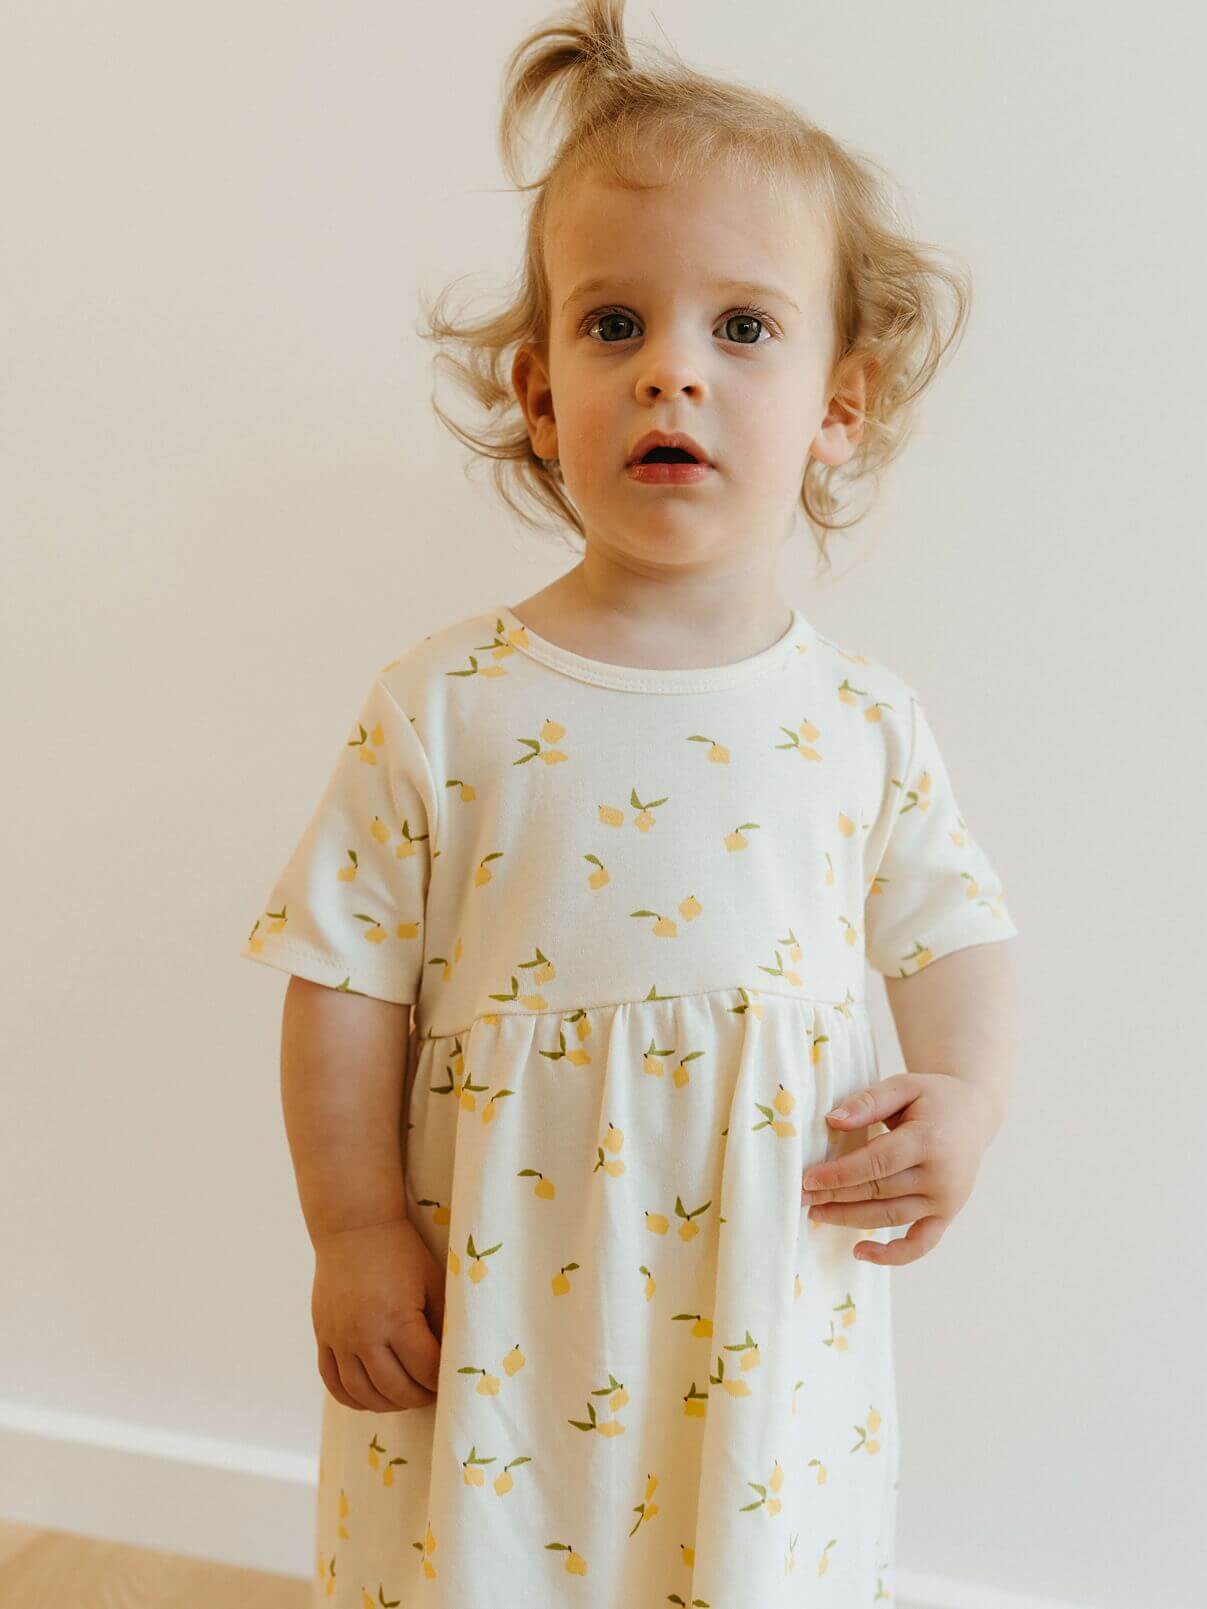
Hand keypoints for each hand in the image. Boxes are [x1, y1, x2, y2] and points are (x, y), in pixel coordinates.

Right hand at [312, 1215, 445, 1410]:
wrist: (354, 1228)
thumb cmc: (401, 1252)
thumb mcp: (432, 1281)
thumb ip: (443, 1322)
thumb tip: (453, 1358)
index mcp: (397, 1318)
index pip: (424, 1369)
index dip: (440, 1381)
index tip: (449, 1382)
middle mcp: (365, 1334)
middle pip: (394, 1388)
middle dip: (418, 1397)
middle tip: (431, 1394)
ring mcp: (340, 1338)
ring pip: (362, 1393)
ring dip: (387, 1404)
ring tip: (404, 1398)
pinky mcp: (323, 1336)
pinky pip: (333, 1381)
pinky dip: (352, 1398)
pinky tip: (369, 1398)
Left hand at [800, 1072, 999, 1266]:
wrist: (974, 1114)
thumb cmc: (933, 1097)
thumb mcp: (903, 1086)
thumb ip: (868, 1102)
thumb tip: (832, 1121)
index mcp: (928, 1141)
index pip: (875, 1164)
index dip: (839, 1175)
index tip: (807, 1179)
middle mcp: (941, 1176)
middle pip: (878, 1192)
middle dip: (835, 1197)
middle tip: (801, 1198)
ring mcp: (946, 1200)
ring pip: (890, 1218)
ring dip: (850, 1220)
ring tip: (817, 1215)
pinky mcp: (947, 1214)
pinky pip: (920, 1244)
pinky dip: (892, 1256)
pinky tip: (859, 1252)